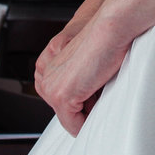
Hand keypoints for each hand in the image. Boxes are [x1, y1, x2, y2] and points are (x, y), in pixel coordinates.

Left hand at [34, 11, 133, 135]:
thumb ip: (80, 84)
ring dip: (89, 114)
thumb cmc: (105, 42)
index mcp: (47, 70)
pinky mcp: (61, 96)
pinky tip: (99, 102)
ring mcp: (51, 89)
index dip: (82, 104)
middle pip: (65, 114)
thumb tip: (87, 107)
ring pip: (70, 121)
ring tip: (100, 89)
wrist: (110, 29)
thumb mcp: (87, 67)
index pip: (61, 104)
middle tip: (100, 91)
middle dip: (85, 110)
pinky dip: (88, 123)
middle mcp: (44, 80)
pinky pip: (74, 125)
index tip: (94, 102)